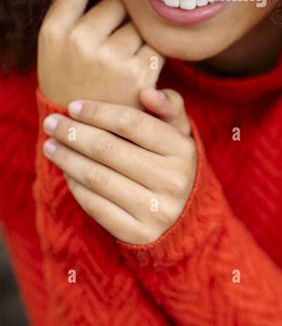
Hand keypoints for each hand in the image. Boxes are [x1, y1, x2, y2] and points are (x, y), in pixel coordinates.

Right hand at [38, 0, 162, 108]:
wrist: (84, 131)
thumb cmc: (72, 79)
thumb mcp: (56, 45)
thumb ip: (74, 11)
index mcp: (55, 31)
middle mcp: (81, 41)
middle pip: (117, 1)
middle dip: (122, 11)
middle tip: (115, 32)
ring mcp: (112, 57)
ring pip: (139, 21)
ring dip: (138, 31)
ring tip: (124, 53)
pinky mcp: (140, 72)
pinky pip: (155, 43)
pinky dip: (151, 51)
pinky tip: (138, 65)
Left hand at [41, 89, 196, 244]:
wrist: (188, 218)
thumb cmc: (175, 163)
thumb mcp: (181, 133)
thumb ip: (169, 106)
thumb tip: (147, 91)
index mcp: (182, 149)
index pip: (132, 123)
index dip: (98, 112)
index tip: (72, 106)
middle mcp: (172, 180)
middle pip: (109, 150)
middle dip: (74, 133)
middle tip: (51, 123)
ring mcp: (155, 210)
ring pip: (98, 178)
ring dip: (68, 159)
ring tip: (50, 145)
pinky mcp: (138, 233)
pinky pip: (97, 206)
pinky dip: (76, 186)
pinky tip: (66, 172)